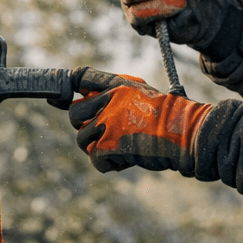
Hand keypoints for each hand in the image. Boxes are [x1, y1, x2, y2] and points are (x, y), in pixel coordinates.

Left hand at [68, 67, 211, 173]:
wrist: (187, 134)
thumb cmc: (170, 119)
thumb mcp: (142, 97)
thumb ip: (116, 98)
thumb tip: (86, 104)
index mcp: (118, 84)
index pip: (82, 77)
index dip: (66, 87)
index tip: (54, 98)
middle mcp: (109, 99)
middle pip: (74, 114)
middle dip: (86, 128)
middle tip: (107, 136)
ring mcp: (107, 121)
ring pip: (82, 140)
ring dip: (99, 150)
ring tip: (124, 149)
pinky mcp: (108, 144)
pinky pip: (95, 159)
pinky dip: (110, 165)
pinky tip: (128, 159)